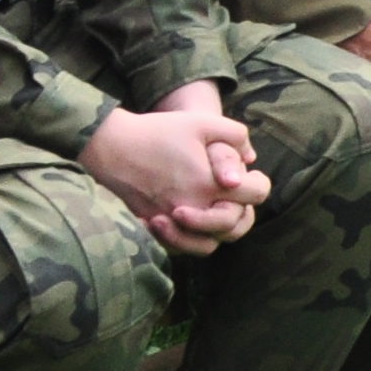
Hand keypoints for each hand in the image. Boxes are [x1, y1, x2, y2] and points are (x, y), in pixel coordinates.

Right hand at [84, 85, 269, 253]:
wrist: (111, 146)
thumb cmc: (157, 132)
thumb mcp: (201, 122)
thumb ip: (235, 136)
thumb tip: (251, 158)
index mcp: (210, 184)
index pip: (254, 195)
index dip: (259, 185)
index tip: (251, 177)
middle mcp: (193, 210)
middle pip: (234, 226)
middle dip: (239, 210)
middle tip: (231, 195)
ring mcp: (171, 225)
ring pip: (207, 245)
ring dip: (215, 231)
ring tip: (212, 212)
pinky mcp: (151, 230)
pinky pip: (178, 248)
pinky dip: (188, 240)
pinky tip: (187, 221)